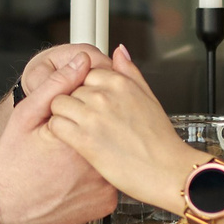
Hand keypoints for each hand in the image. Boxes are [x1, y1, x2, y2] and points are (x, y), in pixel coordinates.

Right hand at [0, 54, 116, 223]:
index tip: (74, 117)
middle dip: (95, 130)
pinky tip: (75, 179)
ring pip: (112, 156)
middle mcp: (100, 163)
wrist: (5, 209)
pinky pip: (110, 182)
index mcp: (83, 136)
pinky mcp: (107, 203)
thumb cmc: (13, 163)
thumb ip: (57, 85)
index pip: (103, 107)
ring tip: (68, 163)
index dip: (88, 108)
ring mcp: (106, 187)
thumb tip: (81, 60)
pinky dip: (97, 178)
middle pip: (110, 132)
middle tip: (64, 147)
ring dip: (99, 153)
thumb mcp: (27, 116)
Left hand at [42, 47, 198, 206]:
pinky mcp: (84, 139)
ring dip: (63, 115)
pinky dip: (60, 132)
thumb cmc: (160, 140)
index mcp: (120, 82)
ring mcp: (93, 116)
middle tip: (87, 120)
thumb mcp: (149, 97)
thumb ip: (130, 72)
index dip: (86, 88)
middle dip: (74, 102)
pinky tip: (73, 140)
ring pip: (58, 103)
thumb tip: (118, 51)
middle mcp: (104, 95)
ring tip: (78, 130)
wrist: (167, 172)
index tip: (91, 103)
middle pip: (70, 87)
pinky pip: (56, 125)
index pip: (86, 71)